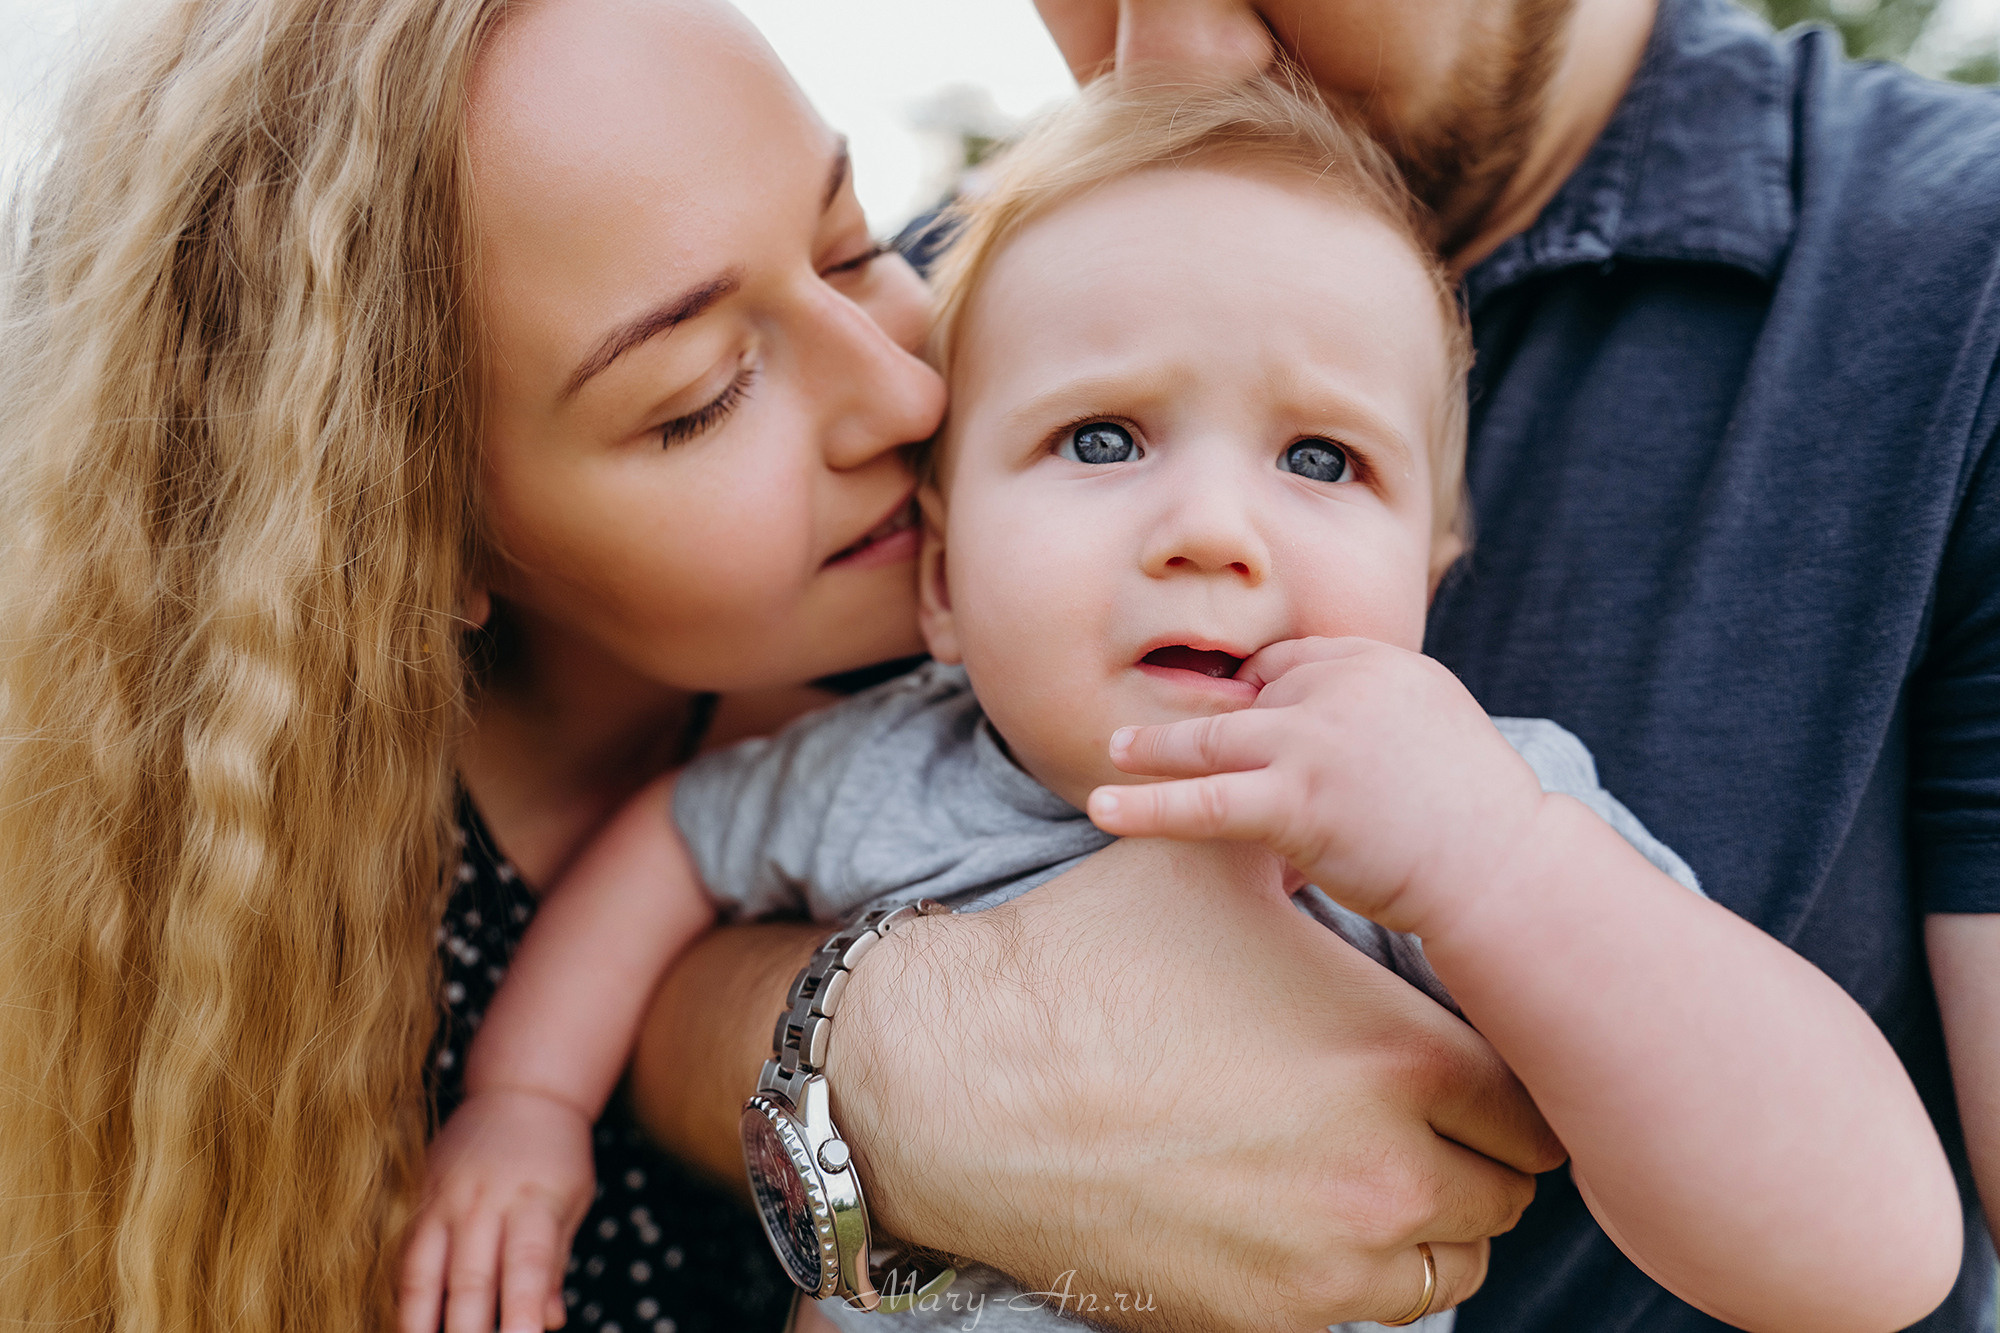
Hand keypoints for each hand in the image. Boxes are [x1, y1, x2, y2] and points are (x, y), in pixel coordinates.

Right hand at [399, 1089, 595, 1332]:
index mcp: (534, 1200)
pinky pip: (403, 1258)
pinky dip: (403, 1297)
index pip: (528, 1264)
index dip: (521, 1309)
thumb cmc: (555, 1155)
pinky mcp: (416, 1199)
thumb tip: (548, 1322)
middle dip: (468, 1332)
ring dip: (419, 1323)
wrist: (519, 1090)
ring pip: (423, 1273)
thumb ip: (555, 1263)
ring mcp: (444, 1199)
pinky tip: (405, 1325)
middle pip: (470, 1278)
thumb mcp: (572, 1200)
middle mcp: (483, 1201)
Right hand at [825, 836, 1564, 1332]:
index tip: (1460, 1062)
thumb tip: (1335, 801)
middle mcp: (1388, 1170)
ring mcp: (1331, 1260)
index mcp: (1396, 1054)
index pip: (1528, 1095)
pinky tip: (1308, 1213)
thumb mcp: (1211, 868)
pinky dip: (1363, 1267)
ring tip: (1366, 1165)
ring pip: (1456, 1260)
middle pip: (1508, 1185)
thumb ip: (1303, 841)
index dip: (1499, 1071)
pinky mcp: (1271, 1319)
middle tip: (1417, 1114)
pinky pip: (1374, 1307)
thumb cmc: (1088, 962)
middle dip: (1473, 1147)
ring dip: (1432, 1216)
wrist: (961, 1080)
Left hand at [1088, 636, 1548, 937]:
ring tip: (1115, 751)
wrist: (1506, 868)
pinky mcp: (1297, 799)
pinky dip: (1147, 806)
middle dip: (1198, 715)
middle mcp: (1341, 687)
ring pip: (1210, 740)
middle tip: (1149, 725)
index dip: (1255, 694)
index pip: (1289, 662)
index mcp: (1378, 661)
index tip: (1227, 714)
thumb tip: (1322, 733)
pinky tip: (1104, 808)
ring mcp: (1315, 740)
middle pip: (1245, 694)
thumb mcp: (1431, 728)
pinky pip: (1204, 802)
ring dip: (1154, 747)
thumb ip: (1372, 714)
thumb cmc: (1475, 816)